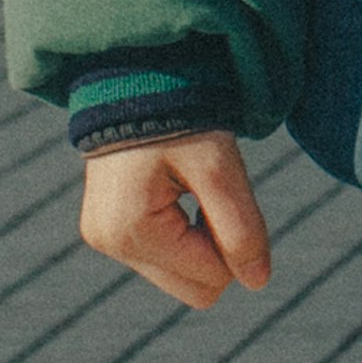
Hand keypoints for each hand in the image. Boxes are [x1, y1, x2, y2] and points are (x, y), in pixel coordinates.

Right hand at [77, 130, 272, 309]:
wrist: (137, 73)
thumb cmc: (180, 114)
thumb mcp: (218, 167)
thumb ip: (241, 228)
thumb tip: (258, 282)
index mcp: (131, 231)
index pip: (211, 280)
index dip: (233, 243)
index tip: (224, 192)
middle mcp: (109, 243)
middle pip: (192, 288)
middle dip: (214, 247)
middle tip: (210, 192)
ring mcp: (103, 238)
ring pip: (177, 275)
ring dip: (196, 238)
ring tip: (187, 185)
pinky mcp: (105, 228)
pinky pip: (159, 255)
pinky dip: (178, 230)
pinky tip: (173, 190)